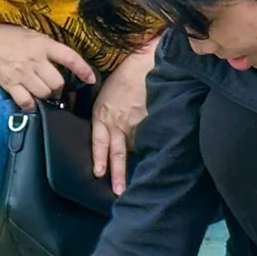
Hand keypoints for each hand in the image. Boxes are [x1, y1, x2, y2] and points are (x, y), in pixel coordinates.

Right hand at [0, 24, 95, 111]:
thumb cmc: (0, 35)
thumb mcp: (26, 32)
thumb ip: (43, 44)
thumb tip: (59, 56)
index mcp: (41, 43)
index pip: (69, 57)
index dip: (83, 69)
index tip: (91, 79)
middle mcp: (34, 59)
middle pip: (57, 82)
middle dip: (59, 88)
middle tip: (54, 88)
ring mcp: (21, 72)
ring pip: (45, 93)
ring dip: (46, 96)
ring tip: (41, 93)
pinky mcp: (9, 84)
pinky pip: (26, 101)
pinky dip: (30, 105)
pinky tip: (28, 102)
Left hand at [91, 48, 152, 194]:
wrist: (146, 64)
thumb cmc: (125, 77)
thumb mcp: (106, 96)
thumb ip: (106, 117)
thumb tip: (110, 134)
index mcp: (103, 115)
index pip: (99, 143)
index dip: (100, 159)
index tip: (99, 173)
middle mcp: (118, 123)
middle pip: (118, 154)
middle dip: (118, 174)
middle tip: (119, 191)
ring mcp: (137, 125)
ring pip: (136, 147)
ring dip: (139, 157)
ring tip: (146, 171)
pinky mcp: (152, 122)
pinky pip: (151, 138)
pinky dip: (153, 144)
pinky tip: (158, 148)